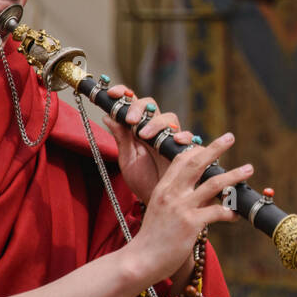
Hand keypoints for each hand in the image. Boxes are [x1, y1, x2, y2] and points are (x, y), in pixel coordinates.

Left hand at [100, 84, 195, 203]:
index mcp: (140, 130)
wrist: (160, 203)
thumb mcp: (127, 160)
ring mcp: (172, 139)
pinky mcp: (188, 150)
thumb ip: (121, 139)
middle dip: (140, 108)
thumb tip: (107, 116)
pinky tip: (175, 141)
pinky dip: (183, 137)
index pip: (134, 105)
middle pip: (152, 107)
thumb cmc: (144, 182)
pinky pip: (189, 138)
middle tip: (131, 120)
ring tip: (144, 136)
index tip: (113, 93)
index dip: (125, 94)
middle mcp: (157, 131)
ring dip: (156, 123)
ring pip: (169, 118)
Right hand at [124, 132, 252, 287]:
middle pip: (196, 163)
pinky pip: (217, 212)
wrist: (140, 260)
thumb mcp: (159, 211)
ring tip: (248, 168)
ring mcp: (181, 208)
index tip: (211, 146)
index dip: (197, 150)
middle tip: (230, 137)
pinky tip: (237, 215)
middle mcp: (172, 194)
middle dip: (215, 148)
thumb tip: (202, 197)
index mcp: (163, 188)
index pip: (180, 160)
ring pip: (213, 184)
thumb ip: (177, 200)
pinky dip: (230, 212)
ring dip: (233, 175)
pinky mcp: (191, 224)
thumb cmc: (151, 238)